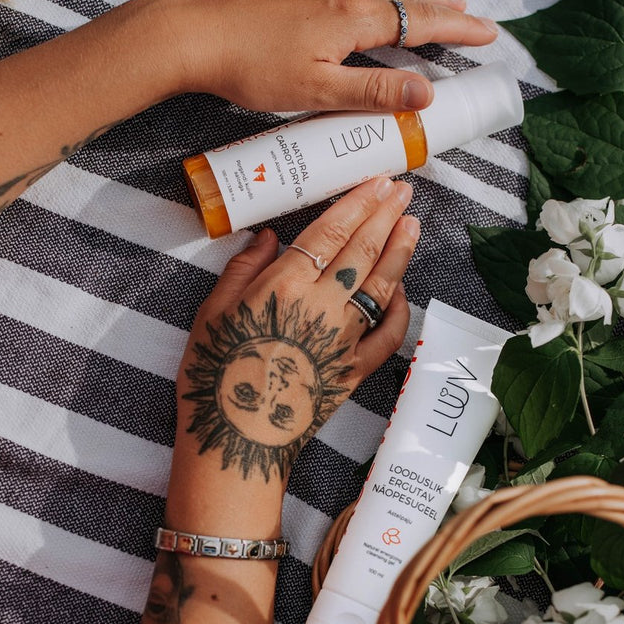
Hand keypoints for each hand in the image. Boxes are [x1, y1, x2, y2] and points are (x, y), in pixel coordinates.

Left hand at [160, 0, 496, 116]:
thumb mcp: (317, 91)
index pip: (422, 23)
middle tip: (476, 17)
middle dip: (445, 8)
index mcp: (354, 18)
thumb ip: (374, 91)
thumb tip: (427, 94)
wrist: (191, 33)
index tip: (489, 34)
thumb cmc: (249, 68)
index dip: (458, 29)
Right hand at [167, 176, 416, 531]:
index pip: (332, 231)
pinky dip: (401, 309)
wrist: (234, 441)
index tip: (378, 182)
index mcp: (284, 285)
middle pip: (363, 250)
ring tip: (412, 225)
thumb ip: (243, 270)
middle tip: (404, 191)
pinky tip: (403, 291)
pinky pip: (389, 335)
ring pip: (383, 286)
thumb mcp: (211, 313)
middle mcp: (321, 306)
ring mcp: (344, 340)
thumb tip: (271, 237)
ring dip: (401, 252)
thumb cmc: (214, 378)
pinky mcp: (355, 372)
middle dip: (387, 216)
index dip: (358, 203)